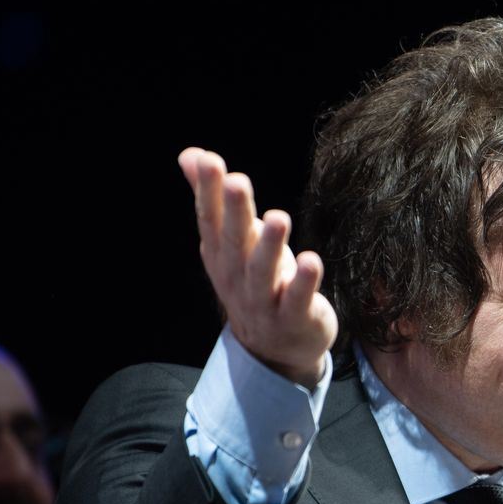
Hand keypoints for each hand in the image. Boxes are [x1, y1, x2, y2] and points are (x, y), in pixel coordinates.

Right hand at [177, 147, 337, 386]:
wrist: (273, 349)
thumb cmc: (254, 281)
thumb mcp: (231, 242)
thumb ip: (212, 199)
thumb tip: (191, 154)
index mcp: (221, 255)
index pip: (211, 220)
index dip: (208, 191)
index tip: (208, 160)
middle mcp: (238, 277)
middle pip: (235, 242)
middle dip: (235, 212)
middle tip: (237, 180)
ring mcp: (265, 300)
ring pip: (264, 272)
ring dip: (270, 245)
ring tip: (279, 218)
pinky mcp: (295, 317)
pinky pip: (298, 299)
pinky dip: (304, 282)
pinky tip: (312, 261)